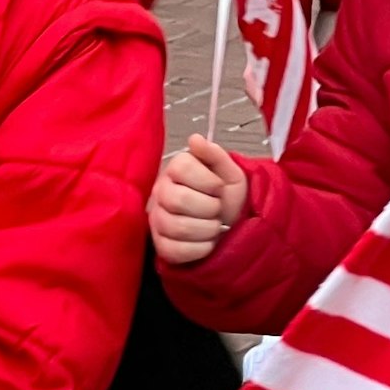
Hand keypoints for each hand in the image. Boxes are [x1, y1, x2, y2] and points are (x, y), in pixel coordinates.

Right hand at [149, 134, 248, 264]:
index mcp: (176, 170)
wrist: (232, 226)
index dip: (207, 181)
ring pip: (176, 226)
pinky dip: (200, 248)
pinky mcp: (160, 245)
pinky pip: (174, 250)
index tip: (219, 187)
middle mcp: (161, 192)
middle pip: (178, 200)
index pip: (181, 168)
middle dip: (209, 207)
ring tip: (215, 225)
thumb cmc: (229, 197)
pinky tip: (208, 242)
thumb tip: (195, 138)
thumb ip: (215, 154)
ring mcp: (157, 219)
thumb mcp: (231, 173)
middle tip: (218, 208)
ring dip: (207, 229)